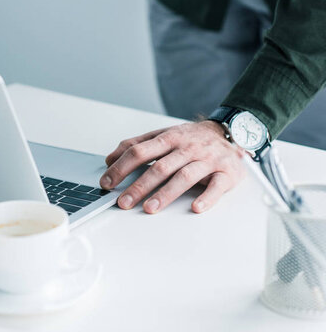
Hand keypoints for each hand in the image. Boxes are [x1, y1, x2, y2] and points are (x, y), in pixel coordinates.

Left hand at [100, 120, 245, 213]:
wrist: (231, 132)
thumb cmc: (192, 138)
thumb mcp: (163, 135)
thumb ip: (136, 145)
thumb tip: (110, 159)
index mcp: (168, 138)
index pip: (139, 151)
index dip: (121, 167)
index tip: (107, 182)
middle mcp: (187, 148)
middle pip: (160, 167)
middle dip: (139, 186)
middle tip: (123, 202)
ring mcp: (207, 160)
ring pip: (184, 176)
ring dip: (166, 194)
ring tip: (149, 208)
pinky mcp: (226, 172)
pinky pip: (216, 186)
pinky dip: (207, 197)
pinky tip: (196, 207)